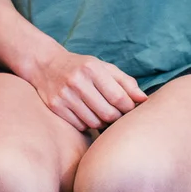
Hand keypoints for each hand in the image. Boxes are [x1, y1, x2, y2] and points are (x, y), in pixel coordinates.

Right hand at [29, 50, 147, 131]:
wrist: (46, 65)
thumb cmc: (82, 67)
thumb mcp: (104, 68)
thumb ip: (125, 82)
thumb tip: (144, 99)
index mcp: (92, 69)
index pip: (119, 98)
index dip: (129, 108)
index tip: (130, 108)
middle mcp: (77, 81)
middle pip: (108, 113)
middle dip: (117, 117)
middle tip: (117, 114)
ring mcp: (64, 95)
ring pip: (94, 122)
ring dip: (102, 122)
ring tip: (102, 113)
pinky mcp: (55, 107)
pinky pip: (80, 126)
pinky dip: (87, 124)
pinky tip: (87, 114)